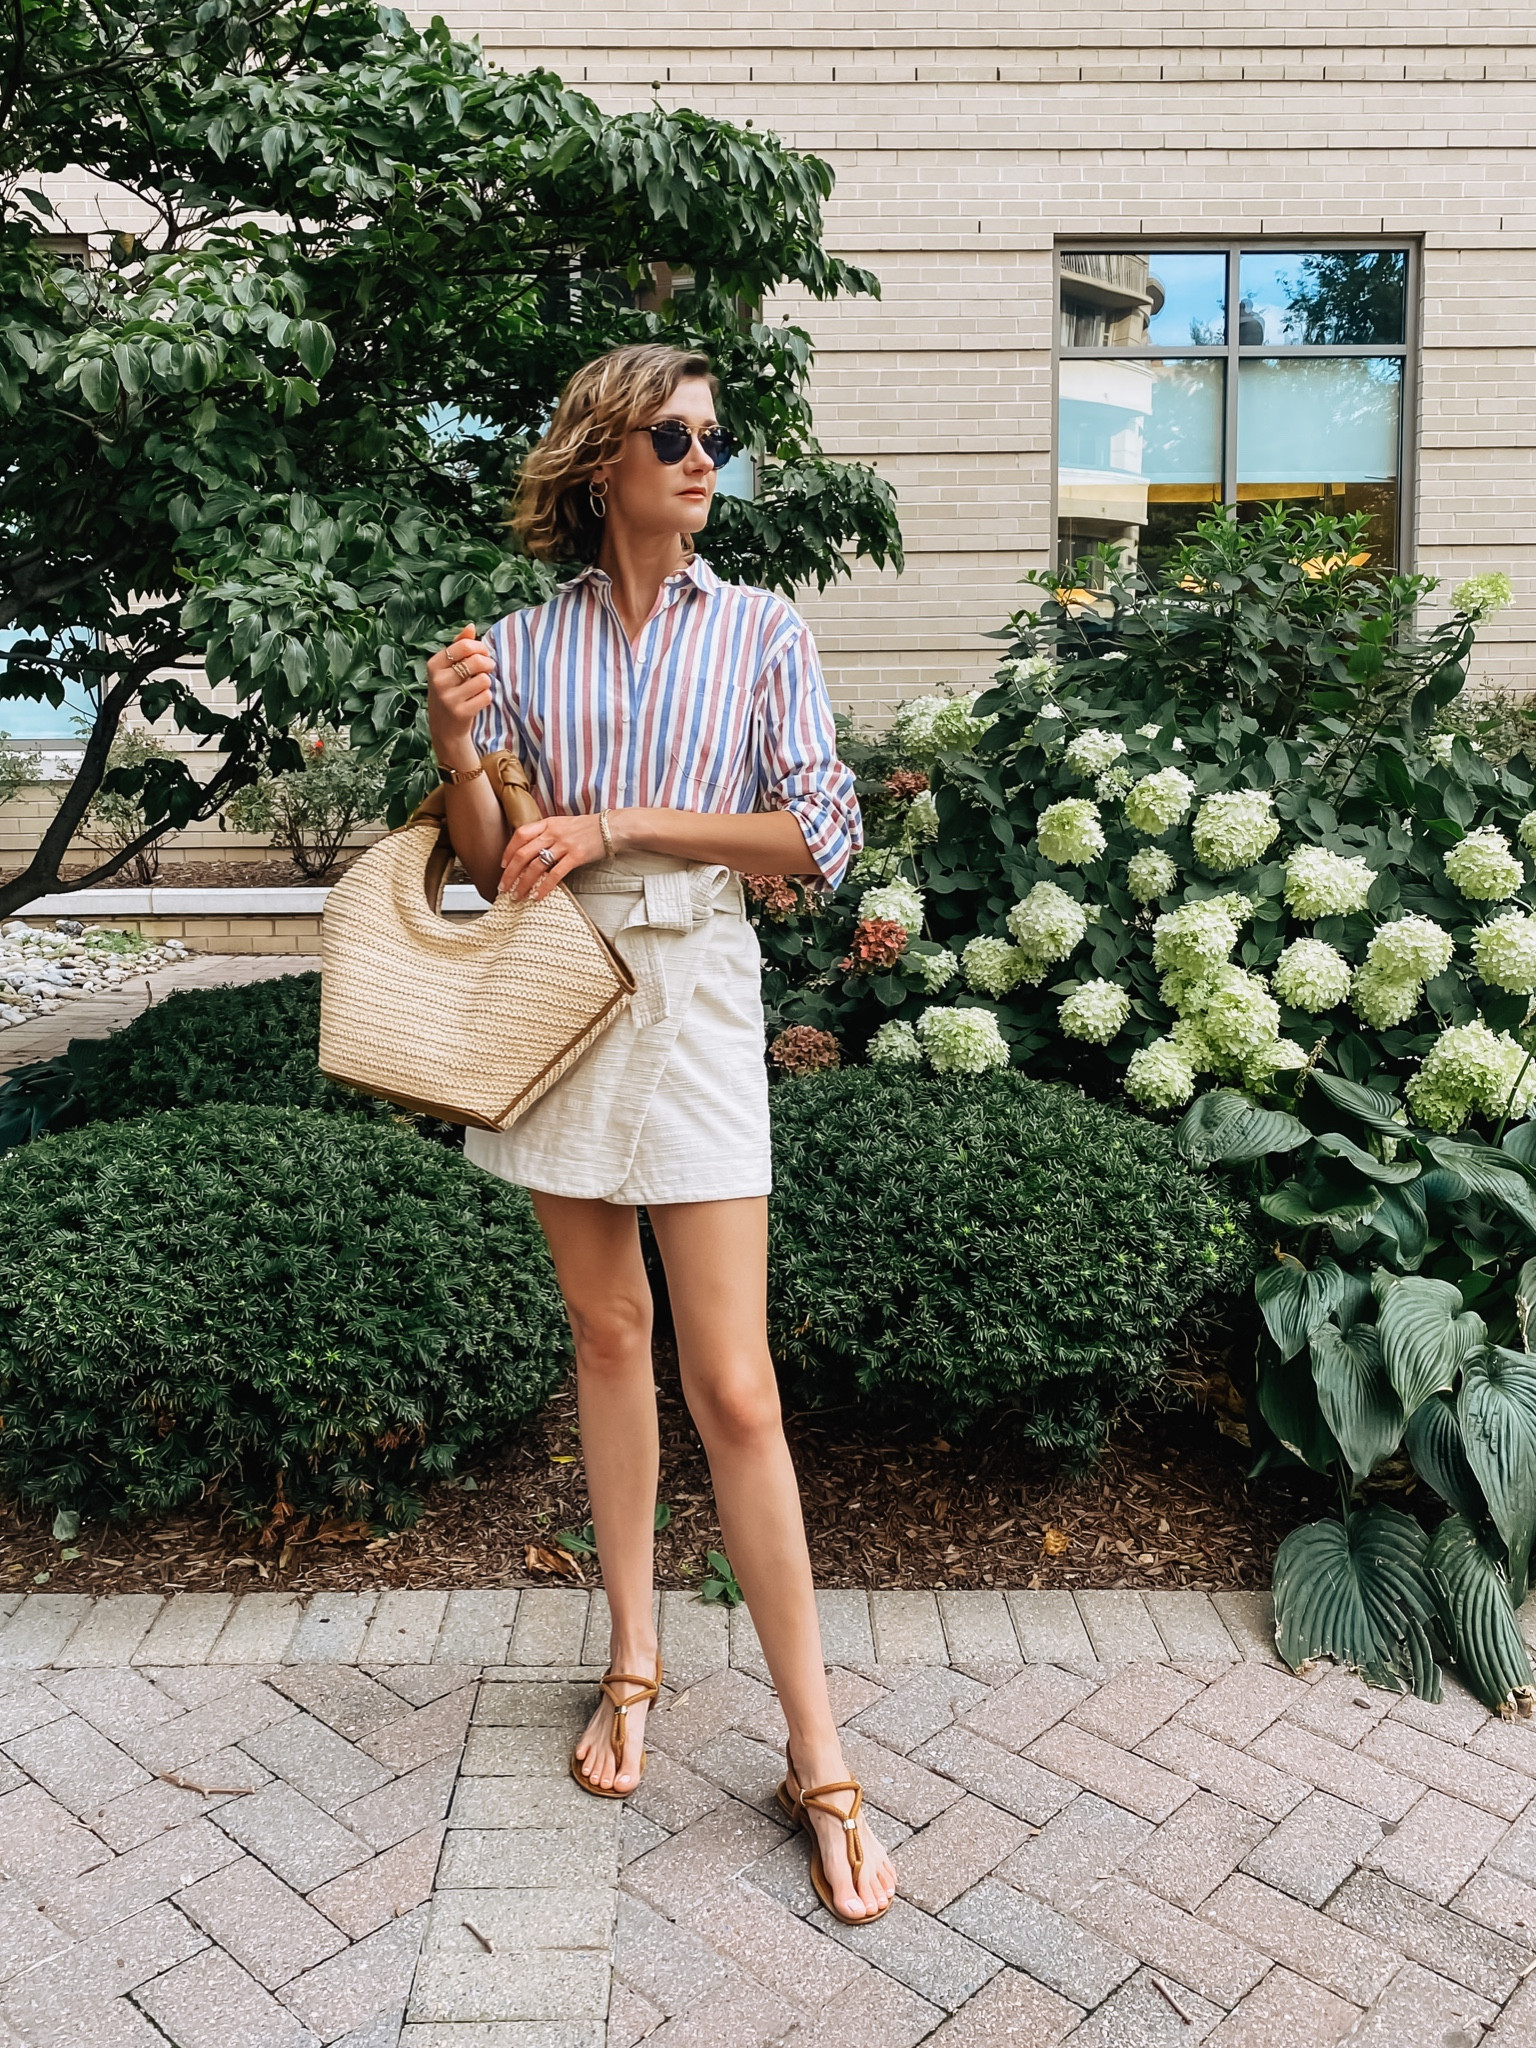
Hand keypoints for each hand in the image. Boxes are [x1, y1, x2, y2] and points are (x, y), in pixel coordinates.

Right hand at [427, 624, 493, 751]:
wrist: (444, 729)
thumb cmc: (449, 692)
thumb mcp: (447, 669)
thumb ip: (459, 647)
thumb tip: (471, 626)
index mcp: (434, 665)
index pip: (464, 646)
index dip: (480, 648)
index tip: (484, 654)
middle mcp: (438, 681)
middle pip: (476, 661)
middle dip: (488, 663)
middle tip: (488, 669)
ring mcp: (449, 698)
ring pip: (484, 680)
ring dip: (486, 683)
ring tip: (479, 687)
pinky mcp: (461, 712)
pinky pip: (486, 696)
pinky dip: (486, 697)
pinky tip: (477, 701)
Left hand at [500, 812, 608, 901]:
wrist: (612, 827)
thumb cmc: (589, 828)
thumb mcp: (564, 824)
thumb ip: (548, 834)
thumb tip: (532, 850)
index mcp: (548, 823)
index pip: (520, 835)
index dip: (508, 851)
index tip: (503, 865)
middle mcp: (553, 833)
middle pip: (522, 853)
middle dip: (509, 873)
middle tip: (502, 887)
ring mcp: (564, 844)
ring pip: (535, 866)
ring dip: (523, 883)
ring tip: (517, 896)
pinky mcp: (576, 856)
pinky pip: (555, 874)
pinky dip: (544, 887)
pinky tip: (537, 896)